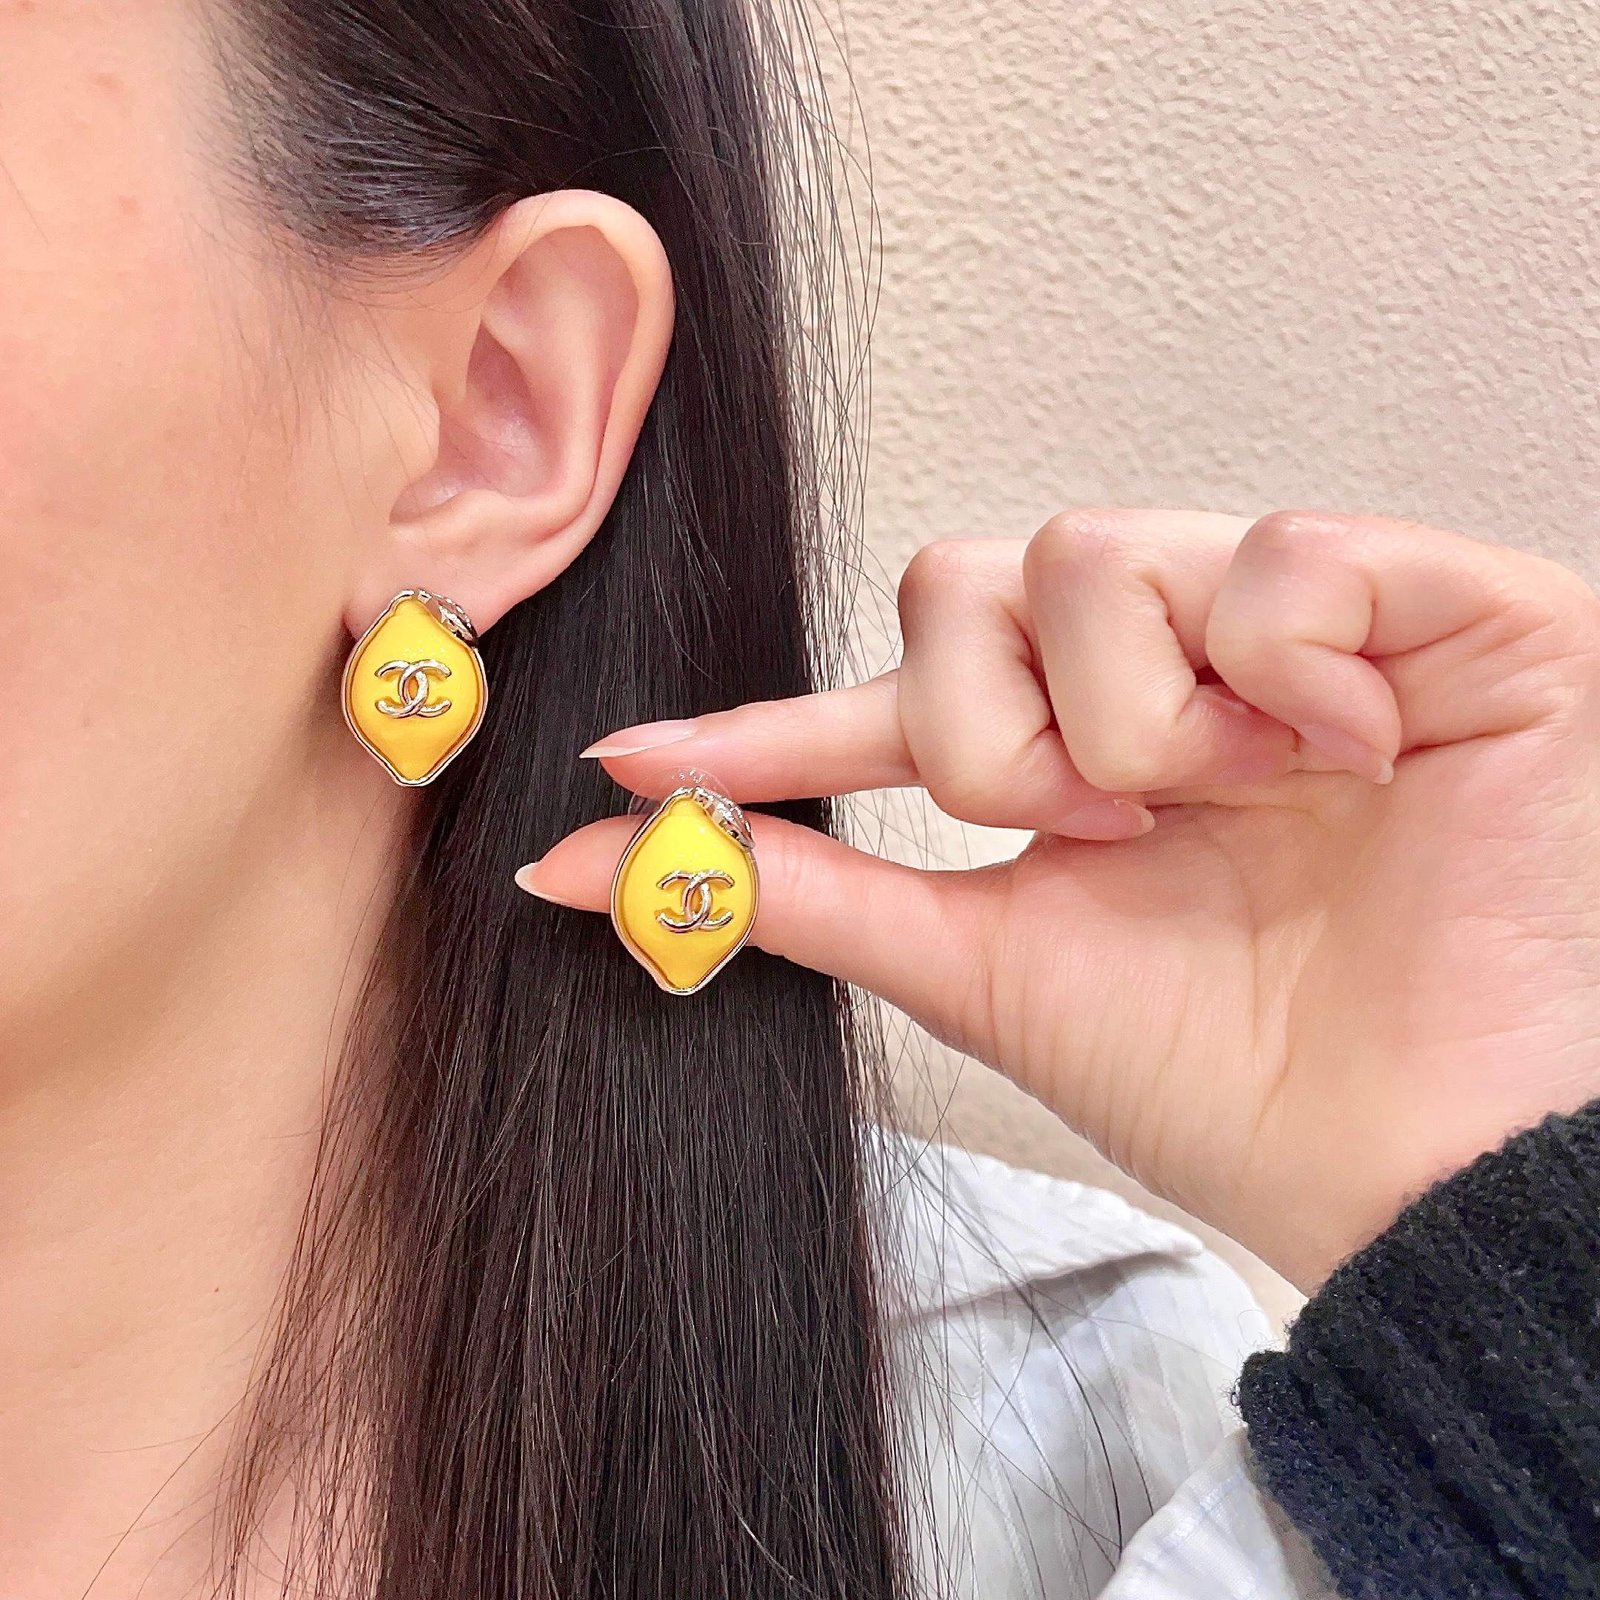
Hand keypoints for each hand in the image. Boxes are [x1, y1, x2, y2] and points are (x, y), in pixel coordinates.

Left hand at [519, 510, 1599, 1288]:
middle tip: (1103, 833)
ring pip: (1096, 559)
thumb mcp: (986, 970)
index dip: (772, 728)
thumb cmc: (1226, 1081)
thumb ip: (807, 893)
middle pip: (966, 585)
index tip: (632, 764)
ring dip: (1132, 723)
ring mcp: (1294, 632)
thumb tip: (605, 870)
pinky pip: (1287, 559)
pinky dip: (1288, 672)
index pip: (895, 699)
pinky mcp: (1438, 605)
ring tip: (1231, 802)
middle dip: (998, 744)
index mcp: (1074, 755)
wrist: (1416, 1163)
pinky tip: (1348, 753)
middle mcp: (1169, 672)